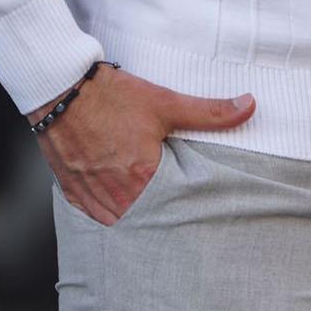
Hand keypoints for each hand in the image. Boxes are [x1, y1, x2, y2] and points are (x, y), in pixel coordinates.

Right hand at [31, 64, 255, 225]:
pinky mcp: (71, 191)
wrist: (60, 88)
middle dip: (159, 218)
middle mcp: (115, 194)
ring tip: (148, 211)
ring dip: (133, 217)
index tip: (195, 210)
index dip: (184, 209)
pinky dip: (106, 211)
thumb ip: (209, 111)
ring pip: (118, 222)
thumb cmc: (112, 95)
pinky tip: (117, 203)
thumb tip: (250, 105)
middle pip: (145, 220)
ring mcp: (90, 195)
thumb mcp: (165, 102)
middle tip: (174, 215)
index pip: (173, 210)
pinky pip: (93, 214)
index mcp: (142, 178)